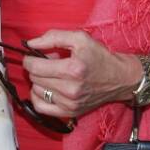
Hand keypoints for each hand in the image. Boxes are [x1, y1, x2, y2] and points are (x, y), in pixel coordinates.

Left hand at [24, 29, 140, 118]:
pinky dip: (38, 97)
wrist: (120, 78)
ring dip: (39, 81)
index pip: (35, 67)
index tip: (33, 55)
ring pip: (37, 91)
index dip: (29, 59)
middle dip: (36, 68)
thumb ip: (53, 37)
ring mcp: (70, 103)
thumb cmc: (100, 57)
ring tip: (51, 75)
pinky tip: (45, 89)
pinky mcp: (70, 112)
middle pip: (35, 78)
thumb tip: (30, 44)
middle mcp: (71, 89)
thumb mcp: (80, 38)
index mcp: (73, 69)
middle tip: (48, 63)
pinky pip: (41, 108)